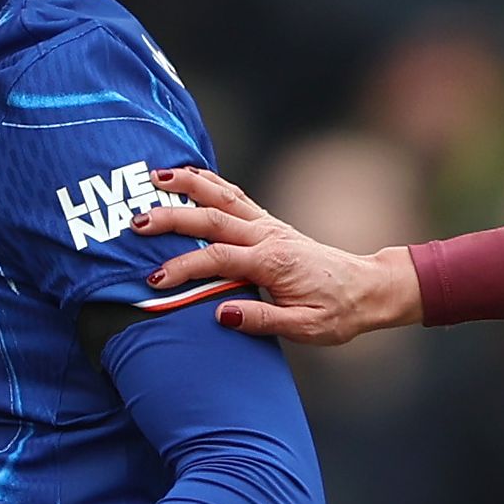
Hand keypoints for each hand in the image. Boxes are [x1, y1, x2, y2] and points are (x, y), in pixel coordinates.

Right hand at [129, 168, 424, 342]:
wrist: (366, 289)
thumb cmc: (337, 313)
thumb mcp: (305, 328)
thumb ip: (262, 320)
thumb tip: (221, 314)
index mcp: (273, 262)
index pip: (218, 260)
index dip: (184, 268)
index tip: (154, 280)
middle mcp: (268, 236)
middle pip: (212, 219)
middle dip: (172, 218)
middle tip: (137, 221)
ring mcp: (269, 227)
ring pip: (222, 198)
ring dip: (188, 186)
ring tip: (155, 176)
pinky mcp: (269, 225)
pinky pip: (235, 197)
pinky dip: (210, 182)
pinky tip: (188, 174)